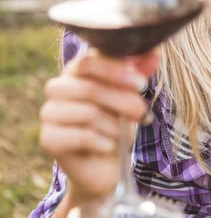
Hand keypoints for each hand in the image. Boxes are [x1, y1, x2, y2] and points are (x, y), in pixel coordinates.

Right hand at [39, 49, 159, 200]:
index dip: (116, 71)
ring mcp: (49, 113)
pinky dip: (103, 142)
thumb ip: (139, 73)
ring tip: (122, 133)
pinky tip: (110, 146)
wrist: (104, 165)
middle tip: (143, 112)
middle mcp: (57, 88)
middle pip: (90, 88)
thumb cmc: (116, 124)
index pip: (88, 60)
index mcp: (76, 71)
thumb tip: (155, 52)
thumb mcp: (130, 96)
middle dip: (122, 101)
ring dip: (114, 125)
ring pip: (88, 113)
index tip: (141, 84)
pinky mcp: (48, 138)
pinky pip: (81, 136)